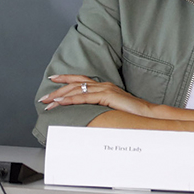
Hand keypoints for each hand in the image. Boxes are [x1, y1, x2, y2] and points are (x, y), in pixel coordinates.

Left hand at [39, 74, 155, 115]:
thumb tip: (89, 112)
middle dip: (57, 90)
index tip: (52, 79)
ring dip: (60, 96)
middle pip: (75, 84)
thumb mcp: (113, 108)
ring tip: (48, 102)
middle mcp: (103, 85)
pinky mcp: (107, 96)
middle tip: (44, 97)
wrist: (149, 114)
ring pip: (76, 90)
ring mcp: (105, 89)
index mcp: (104, 86)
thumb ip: (101, 106)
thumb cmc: (133, 113)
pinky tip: (60, 103)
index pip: (80, 79)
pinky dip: (70, 100)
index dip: (65, 79)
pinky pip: (84, 97)